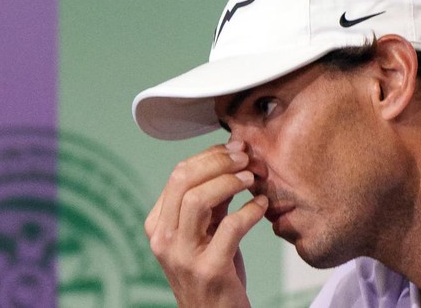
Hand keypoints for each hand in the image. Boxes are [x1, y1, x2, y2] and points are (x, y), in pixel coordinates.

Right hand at [144, 141, 267, 307]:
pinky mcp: (209, 270)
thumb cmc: (213, 270)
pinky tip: (262, 206)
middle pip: (183, 180)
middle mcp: (163, 238)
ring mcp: (183, 256)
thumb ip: (211, 201)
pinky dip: (250, 210)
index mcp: (158, 224)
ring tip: (252, 178)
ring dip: (230, 182)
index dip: (210, 155)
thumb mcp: (205, 231)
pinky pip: (231, 227)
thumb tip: (231, 160)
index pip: (178, 174)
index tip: (235, 149)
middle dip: (219, 162)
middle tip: (246, 158)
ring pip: (198, 199)